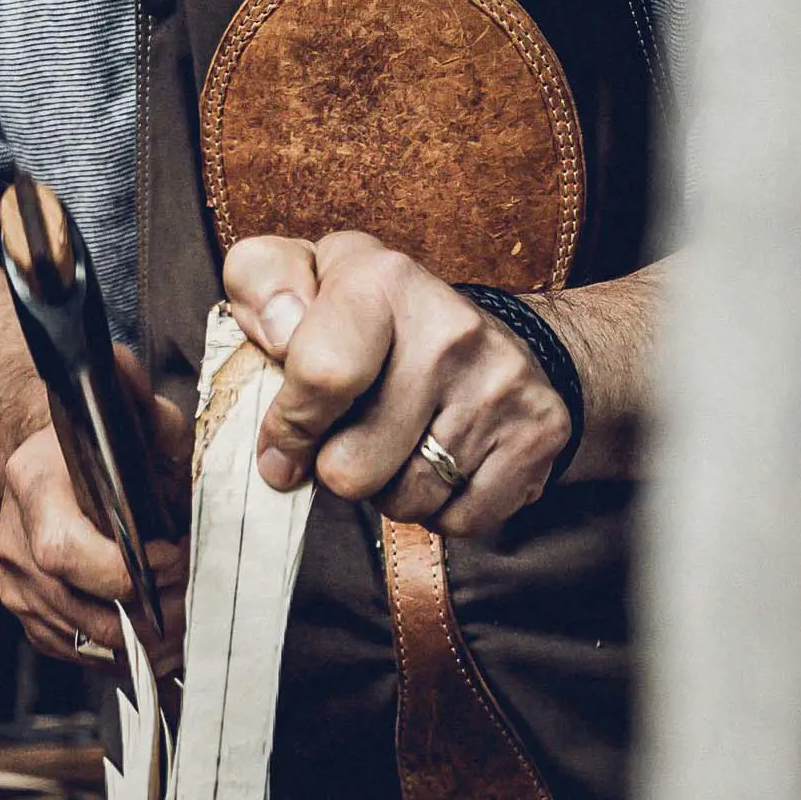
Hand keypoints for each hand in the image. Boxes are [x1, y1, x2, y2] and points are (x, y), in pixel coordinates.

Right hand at [0, 352, 190, 668]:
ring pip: (82, 638)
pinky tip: (152, 632)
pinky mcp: (27, 613)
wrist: (46, 465)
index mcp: (31, 485)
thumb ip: (139, 400)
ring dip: (141, 640)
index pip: (66, 551)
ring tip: (182, 620)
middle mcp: (13, 539)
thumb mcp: (127, 416)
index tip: (173, 558)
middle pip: (80, 605)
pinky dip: (118, 651)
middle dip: (145, 613)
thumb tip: (124, 368)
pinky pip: (75, 649)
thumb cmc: (95, 446)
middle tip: (190, 600)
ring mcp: (15, 582)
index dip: (124, 570)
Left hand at [224, 230, 572, 536]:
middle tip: (357, 436)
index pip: (322, 376)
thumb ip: (264, 282)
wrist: (497, 339)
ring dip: (388, 489)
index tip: (284, 444)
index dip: (290, 428)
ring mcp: (501, 386)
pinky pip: (455, 521)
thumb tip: (277, 332)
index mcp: (383, 281)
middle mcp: (451, 330)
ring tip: (402, 445)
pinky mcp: (536, 436)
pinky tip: (444, 464)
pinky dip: (439, 509)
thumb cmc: (376, 322)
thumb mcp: (308, 277)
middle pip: (351, 469)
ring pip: (403, 502)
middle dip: (339, 468)